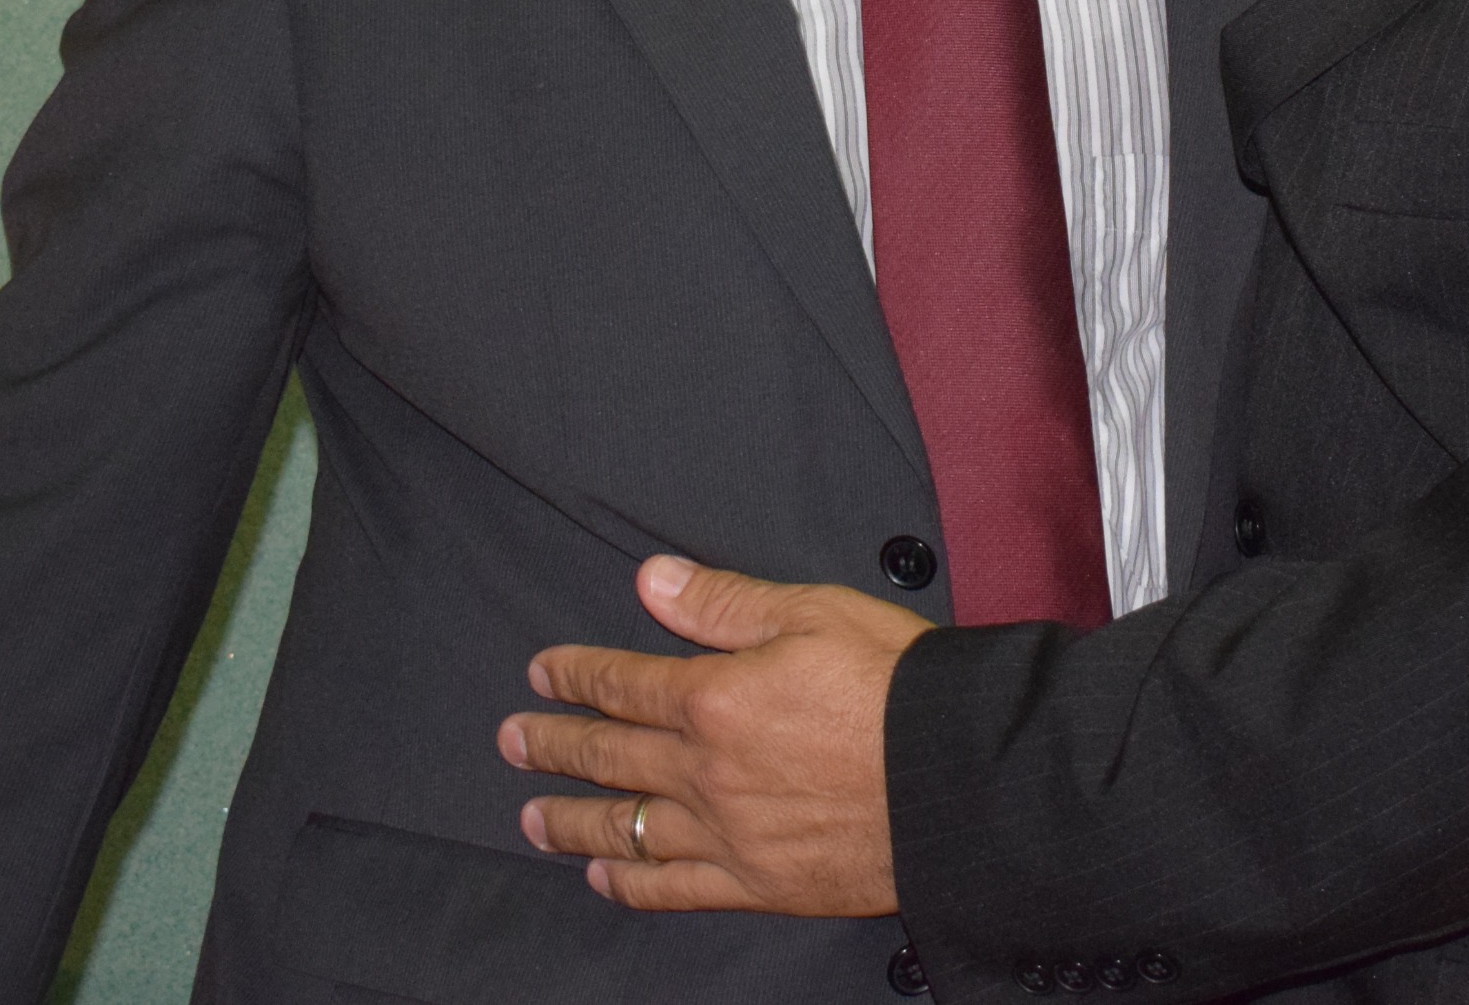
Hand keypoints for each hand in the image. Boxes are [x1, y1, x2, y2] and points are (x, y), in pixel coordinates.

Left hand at [502, 555, 925, 915]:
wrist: (955, 780)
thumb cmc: (899, 690)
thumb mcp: (814, 612)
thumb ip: (725, 603)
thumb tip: (656, 581)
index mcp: (715, 697)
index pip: (624, 682)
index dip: (577, 674)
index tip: (544, 672)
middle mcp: (706, 771)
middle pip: (609, 756)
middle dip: (553, 743)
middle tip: (513, 739)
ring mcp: (727, 833)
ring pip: (627, 826)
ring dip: (572, 819)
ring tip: (532, 816)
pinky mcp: (758, 882)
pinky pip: (675, 888)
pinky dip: (632, 882)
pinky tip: (606, 878)